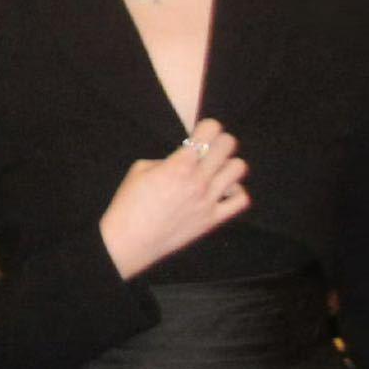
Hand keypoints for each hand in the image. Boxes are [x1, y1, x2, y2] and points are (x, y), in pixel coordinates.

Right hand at [100, 119, 250, 278]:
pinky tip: (222, 191)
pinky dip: (236, 192)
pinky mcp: (212, 221)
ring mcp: (208, 201)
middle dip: (220, 140)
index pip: (210, 130)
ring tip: (217, 170)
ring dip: (229, 164)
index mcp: (179, 164)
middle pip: (228, 144)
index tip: (202, 131)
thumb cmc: (128, 206)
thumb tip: (182, 159)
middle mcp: (198, 180)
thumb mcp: (140, 170)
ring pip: (238, 169)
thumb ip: (166, 160)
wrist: (128, 242)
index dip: (208, 126)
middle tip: (210, 148)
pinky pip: (241, 200)